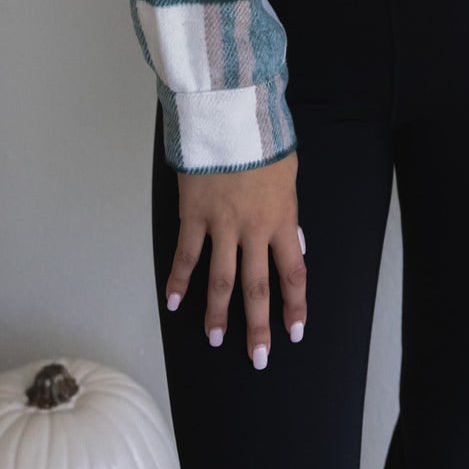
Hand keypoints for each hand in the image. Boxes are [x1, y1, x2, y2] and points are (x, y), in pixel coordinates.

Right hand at [165, 151, 306, 368]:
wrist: (230, 111)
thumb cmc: (262, 136)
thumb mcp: (288, 173)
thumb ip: (288, 212)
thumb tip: (294, 245)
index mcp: (282, 217)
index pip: (293, 272)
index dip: (295, 305)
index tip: (294, 332)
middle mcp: (253, 228)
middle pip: (257, 288)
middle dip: (258, 326)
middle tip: (258, 357)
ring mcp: (221, 224)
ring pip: (221, 280)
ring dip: (217, 313)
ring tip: (216, 338)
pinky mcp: (193, 215)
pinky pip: (186, 255)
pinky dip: (179, 281)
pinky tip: (173, 302)